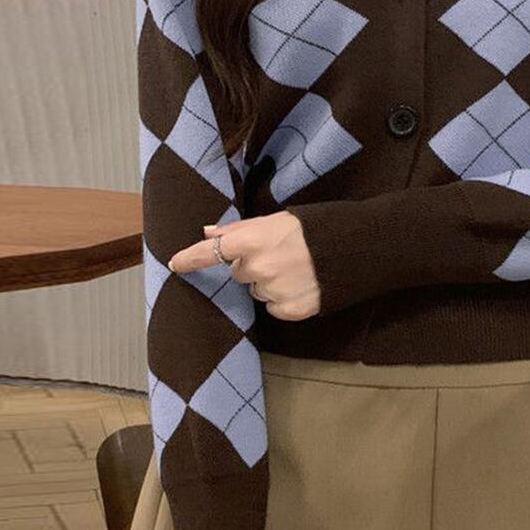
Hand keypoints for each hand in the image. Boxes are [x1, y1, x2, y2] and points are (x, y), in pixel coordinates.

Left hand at [169, 210, 320, 321]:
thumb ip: (239, 229)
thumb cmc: (314, 228)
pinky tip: (301, 285)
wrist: (354, 248)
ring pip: (258, 291)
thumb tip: (207, 231)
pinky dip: (283, 299)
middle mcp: (258, 269)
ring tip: (296, 270)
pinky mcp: (291, 310)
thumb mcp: (276, 219)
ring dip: (270, 283)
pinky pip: (274, 308)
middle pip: (239, 274)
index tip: (175, 263)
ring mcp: (274, 292)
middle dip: (253, 266)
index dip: (190, 258)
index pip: (211, 252)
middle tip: (280, 255)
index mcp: (252, 242)